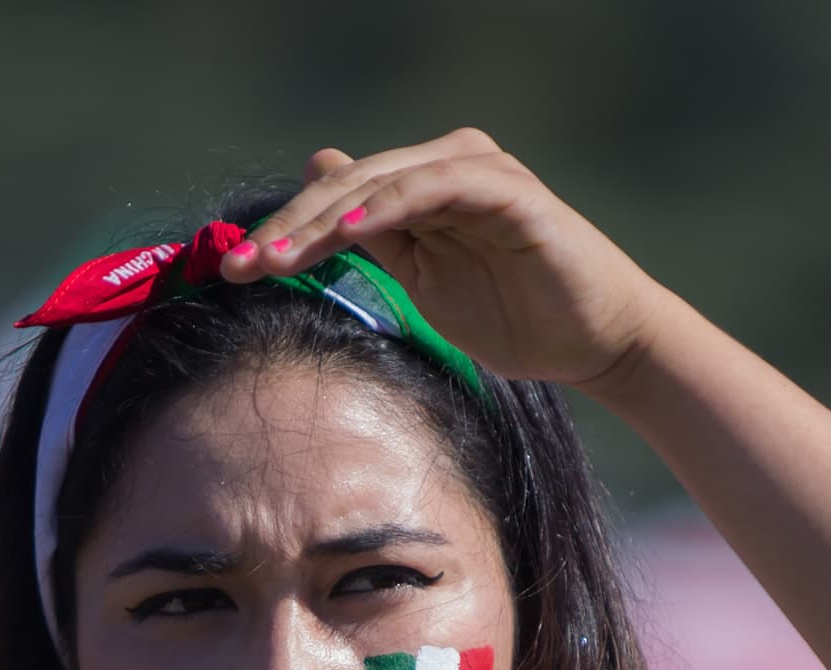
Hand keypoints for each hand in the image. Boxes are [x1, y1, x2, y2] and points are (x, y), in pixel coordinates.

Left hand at [219, 128, 664, 391]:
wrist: (598, 343)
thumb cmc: (518, 319)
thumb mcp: (426, 284)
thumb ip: (375, 242)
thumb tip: (318, 195)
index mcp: (423, 189)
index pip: (338, 201)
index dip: (285, 234)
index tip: (232, 273)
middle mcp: (447, 166)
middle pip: (349, 185)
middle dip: (289, 227)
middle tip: (237, 266)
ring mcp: (477, 173)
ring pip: (382, 182)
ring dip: (324, 218)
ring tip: (278, 255)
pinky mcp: (508, 192)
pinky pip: (435, 188)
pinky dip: (389, 206)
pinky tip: (349, 235)